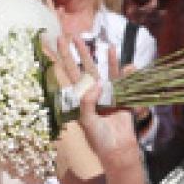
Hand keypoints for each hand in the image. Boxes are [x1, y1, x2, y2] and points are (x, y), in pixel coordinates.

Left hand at [47, 34, 138, 167]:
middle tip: (72, 34)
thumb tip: (95, 84)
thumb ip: (87, 103)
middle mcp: (92, 92)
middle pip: (84, 67)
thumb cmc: (98, 138)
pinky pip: (124, 82)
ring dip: (106, 58)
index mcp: (80, 97)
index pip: (68, 74)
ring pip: (105, 71)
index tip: (55, 43)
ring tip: (105, 43)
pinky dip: (126, 73)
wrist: (117, 149)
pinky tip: (128, 63)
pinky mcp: (122, 98)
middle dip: (80, 52)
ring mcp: (107, 93)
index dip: (62, 59)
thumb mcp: (87, 122)